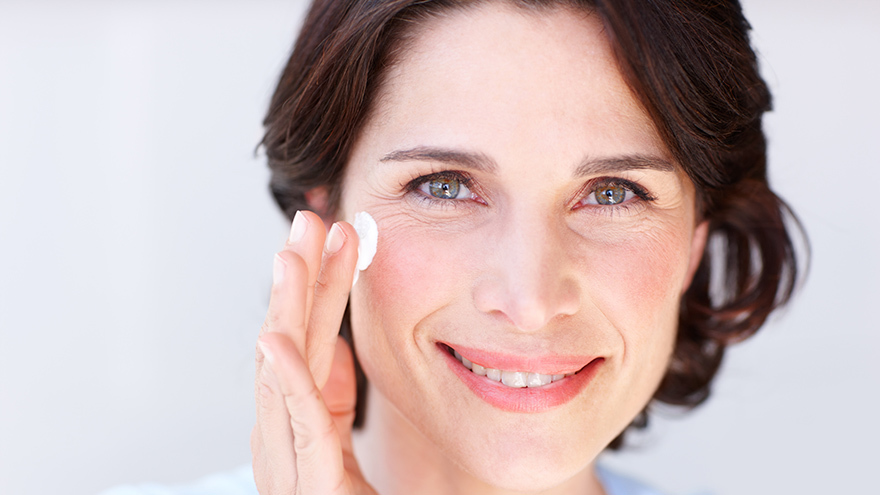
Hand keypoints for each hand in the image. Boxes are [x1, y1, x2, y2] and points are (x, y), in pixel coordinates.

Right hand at [252, 210, 376, 494]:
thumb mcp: (341, 439)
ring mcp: (290, 463)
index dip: (319, 285)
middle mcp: (283, 438)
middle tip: (311, 219)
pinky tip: (275, 338)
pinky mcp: (310, 485)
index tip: (333, 234)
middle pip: (288, 344)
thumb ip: (330, 395)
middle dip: (299, 279)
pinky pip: (297, 428)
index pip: (307, 340)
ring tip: (292, 254)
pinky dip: (285, 381)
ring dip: (288, 310)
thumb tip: (323, 344)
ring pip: (283, 374)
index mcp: (295, 423)